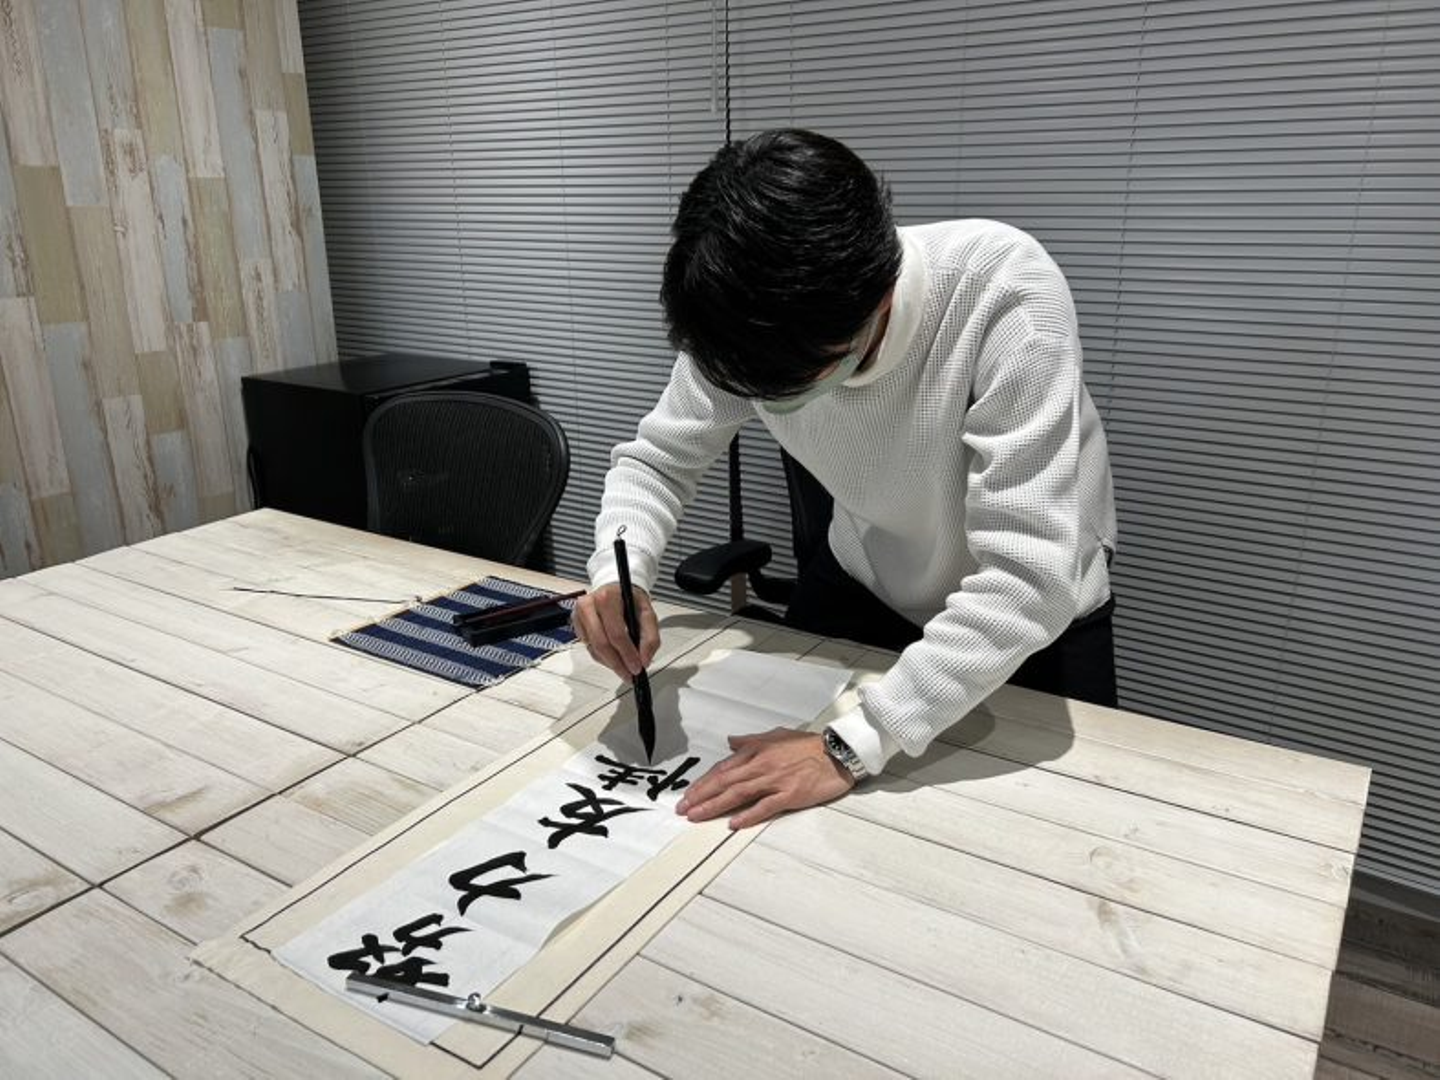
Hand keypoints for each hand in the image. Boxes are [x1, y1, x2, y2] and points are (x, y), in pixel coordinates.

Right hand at [571, 583, 659, 679]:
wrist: (614, 590)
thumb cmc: (629, 599)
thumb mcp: (647, 612)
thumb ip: (650, 637)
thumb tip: (644, 659)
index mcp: (607, 598)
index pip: (616, 633)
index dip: (627, 654)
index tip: (636, 667)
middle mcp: (589, 605)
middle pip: (601, 643)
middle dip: (617, 664)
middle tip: (629, 674)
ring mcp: (579, 615)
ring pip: (594, 649)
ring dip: (611, 663)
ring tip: (624, 668)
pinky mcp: (576, 625)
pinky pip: (589, 649)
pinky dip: (603, 658)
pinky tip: (614, 658)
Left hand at [676, 728, 854, 829]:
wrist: (837, 752)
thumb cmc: (809, 744)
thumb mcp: (776, 735)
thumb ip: (751, 741)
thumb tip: (731, 742)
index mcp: (757, 751)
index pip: (723, 768)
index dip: (704, 782)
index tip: (689, 794)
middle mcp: (761, 765)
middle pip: (725, 781)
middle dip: (701, 796)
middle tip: (683, 808)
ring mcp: (775, 780)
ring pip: (738, 794)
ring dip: (715, 806)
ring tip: (697, 816)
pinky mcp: (789, 794)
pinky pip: (765, 806)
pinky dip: (748, 815)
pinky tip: (734, 823)